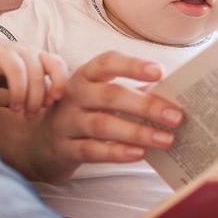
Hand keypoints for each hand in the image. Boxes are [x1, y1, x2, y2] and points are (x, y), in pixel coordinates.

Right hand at [0, 38, 68, 116]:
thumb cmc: (14, 73)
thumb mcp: (31, 78)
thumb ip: (43, 90)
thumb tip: (50, 101)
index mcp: (39, 56)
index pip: (56, 63)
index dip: (59, 81)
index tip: (55, 100)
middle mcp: (22, 52)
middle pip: (35, 72)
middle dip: (35, 97)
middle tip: (30, 115)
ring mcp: (0, 53)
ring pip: (15, 69)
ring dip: (18, 92)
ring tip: (16, 110)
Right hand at [31, 50, 182, 182]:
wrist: (41, 142)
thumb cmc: (84, 113)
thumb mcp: (101, 97)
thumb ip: (132, 94)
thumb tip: (172, 99)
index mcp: (86, 75)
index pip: (107, 63)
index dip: (133, 66)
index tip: (159, 72)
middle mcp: (73, 95)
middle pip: (110, 95)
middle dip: (146, 105)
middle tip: (176, 116)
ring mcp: (66, 122)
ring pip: (102, 124)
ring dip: (138, 132)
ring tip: (166, 139)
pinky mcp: (63, 148)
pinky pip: (91, 150)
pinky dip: (117, 152)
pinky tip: (139, 154)